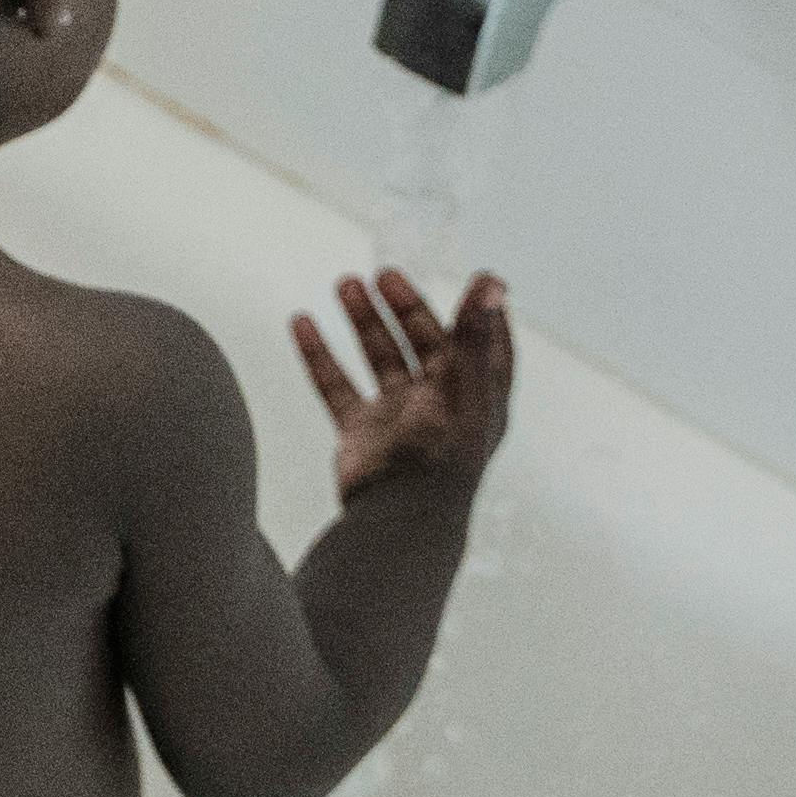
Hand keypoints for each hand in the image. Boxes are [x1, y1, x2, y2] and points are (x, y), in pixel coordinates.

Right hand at [291, 268, 513, 504]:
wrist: (396, 521)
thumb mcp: (462, 389)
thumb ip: (473, 334)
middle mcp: (441, 406)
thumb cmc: (442, 459)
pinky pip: (337, 386)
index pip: (486, 350)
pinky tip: (302, 323)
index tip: (480, 283)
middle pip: (427, 344)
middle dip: (406, 308)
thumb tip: (493, 280)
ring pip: (381, 358)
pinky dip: (320, 354)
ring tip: (344, 283)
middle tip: (383, 275)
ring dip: (364, 321)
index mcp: (477, 398)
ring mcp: (399, 419)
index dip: (484, 318)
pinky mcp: (362, 434)